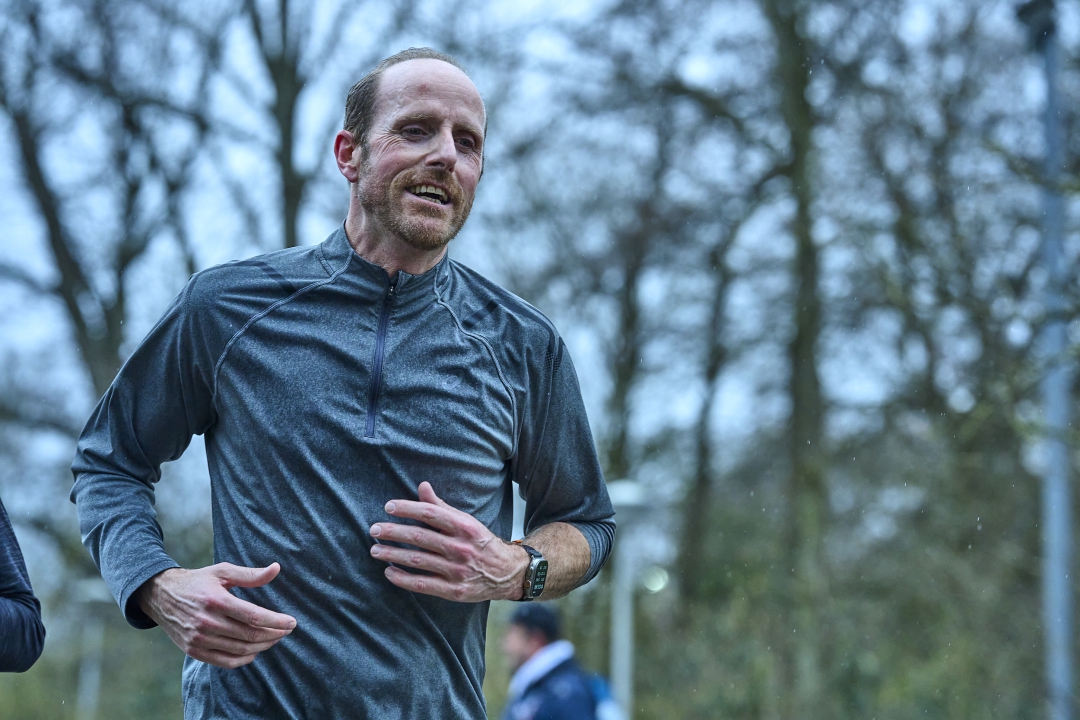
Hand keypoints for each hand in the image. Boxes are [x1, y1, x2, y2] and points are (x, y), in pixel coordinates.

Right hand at [135, 562, 296, 668]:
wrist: (161, 596)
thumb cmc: (198, 581)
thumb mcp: (222, 572)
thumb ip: (250, 574)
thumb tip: (276, 569)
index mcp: (216, 600)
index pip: (254, 617)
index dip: (276, 621)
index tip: (292, 622)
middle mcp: (207, 622)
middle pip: (250, 635)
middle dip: (274, 634)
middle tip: (287, 630)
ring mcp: (199, 639)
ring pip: (240, 649)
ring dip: (263, 646)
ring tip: (275, 638)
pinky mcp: (194, 650)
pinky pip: (225, 661)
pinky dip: (244, 659)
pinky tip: (255, 650)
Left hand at [369, 481, 529, 601]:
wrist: (507, 573)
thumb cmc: (481, 542)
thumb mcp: (466, 521)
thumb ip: (441, 506)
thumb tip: (422, 486)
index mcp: (464, 527)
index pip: (431, 514)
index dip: (408, 508)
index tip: (389, 507)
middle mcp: (461, 548)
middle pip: (420, 537)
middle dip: (393, 532)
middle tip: (374, 530)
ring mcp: (457, 571)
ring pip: (417, 560)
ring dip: (392, 554)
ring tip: (375, 550)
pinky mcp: (453, 590)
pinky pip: (422, 584)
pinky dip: (403, 579)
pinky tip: (389, 572)